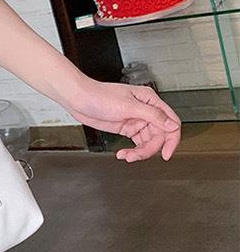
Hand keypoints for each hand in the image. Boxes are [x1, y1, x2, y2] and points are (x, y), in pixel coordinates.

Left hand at [65, 79, 180, 161]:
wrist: (78, 99)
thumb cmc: (99, 95)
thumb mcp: (127, 106)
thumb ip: (152, 115)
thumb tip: (172, 125)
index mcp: (150, 101)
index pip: (171, 122)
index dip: (172, 140)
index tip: (166, 154)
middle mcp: (145, 110)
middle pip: (159, 136)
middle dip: (149, 149)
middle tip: (136, 155)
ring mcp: (136, 120)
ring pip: (147, 141)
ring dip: (139, 152)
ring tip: (126, 156)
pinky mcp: (126, 127)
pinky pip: (136, 143)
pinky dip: (132, 151)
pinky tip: (123, 154)